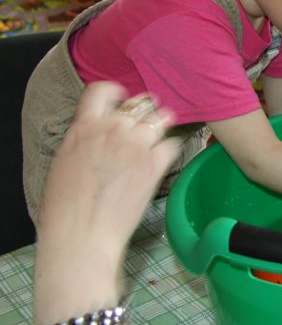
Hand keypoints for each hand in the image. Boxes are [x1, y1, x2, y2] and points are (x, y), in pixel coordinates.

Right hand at [34, 82, 180, 324]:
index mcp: (85, 126)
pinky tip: (162, 160)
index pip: (104, 89)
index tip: (123, 99)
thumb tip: (98, 132)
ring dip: (161, 127)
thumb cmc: (65, 208)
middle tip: (144, 127)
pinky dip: (170, 149)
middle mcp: (114, 129)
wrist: (82, 236)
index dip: (117, 92)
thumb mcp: (65, 162)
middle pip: (141, 103)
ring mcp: (138, 144)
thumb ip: (86, 139)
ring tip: (156, 140)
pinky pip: (173, 143)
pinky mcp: (157, 163)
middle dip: (144, 113)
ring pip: (163, 117)